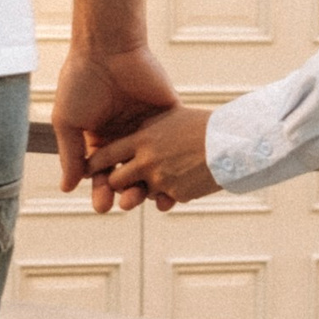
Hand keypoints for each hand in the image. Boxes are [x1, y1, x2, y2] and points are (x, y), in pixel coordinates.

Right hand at [51, 43, 179, 197]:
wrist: (106, 47)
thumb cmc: (81, 80)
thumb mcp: (67, 120)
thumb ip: (70, 155)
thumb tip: (68, 188)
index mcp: (99, 139)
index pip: (102, 173)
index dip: (101, 190)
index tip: (101, 205)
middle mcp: (124, 136)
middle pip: (128, 174)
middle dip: (126, 192)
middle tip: (126, 203)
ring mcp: (147, 128)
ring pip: (152, 165)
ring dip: (150, 185)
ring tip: (147, 198)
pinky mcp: (168, 116)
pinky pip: (174, 145)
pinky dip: (174, 165)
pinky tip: (172, 182)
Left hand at [86, 104, 217, 211]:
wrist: (231, 142)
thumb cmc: (203, 125)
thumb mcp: (171, 119)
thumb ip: (148, 128)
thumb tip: (132, 134)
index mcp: (142, 138)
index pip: (106, 155)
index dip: (94, 164)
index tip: (87, 169)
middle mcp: (146, 161)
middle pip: (115, 181)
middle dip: (117, 184)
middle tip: (118, 183)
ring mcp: (160, 179)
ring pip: (140, 193)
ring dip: (145, 190)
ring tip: (158, 180)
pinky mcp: (176, 194)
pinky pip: (164, 199)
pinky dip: (170, 194)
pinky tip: (183, 181)